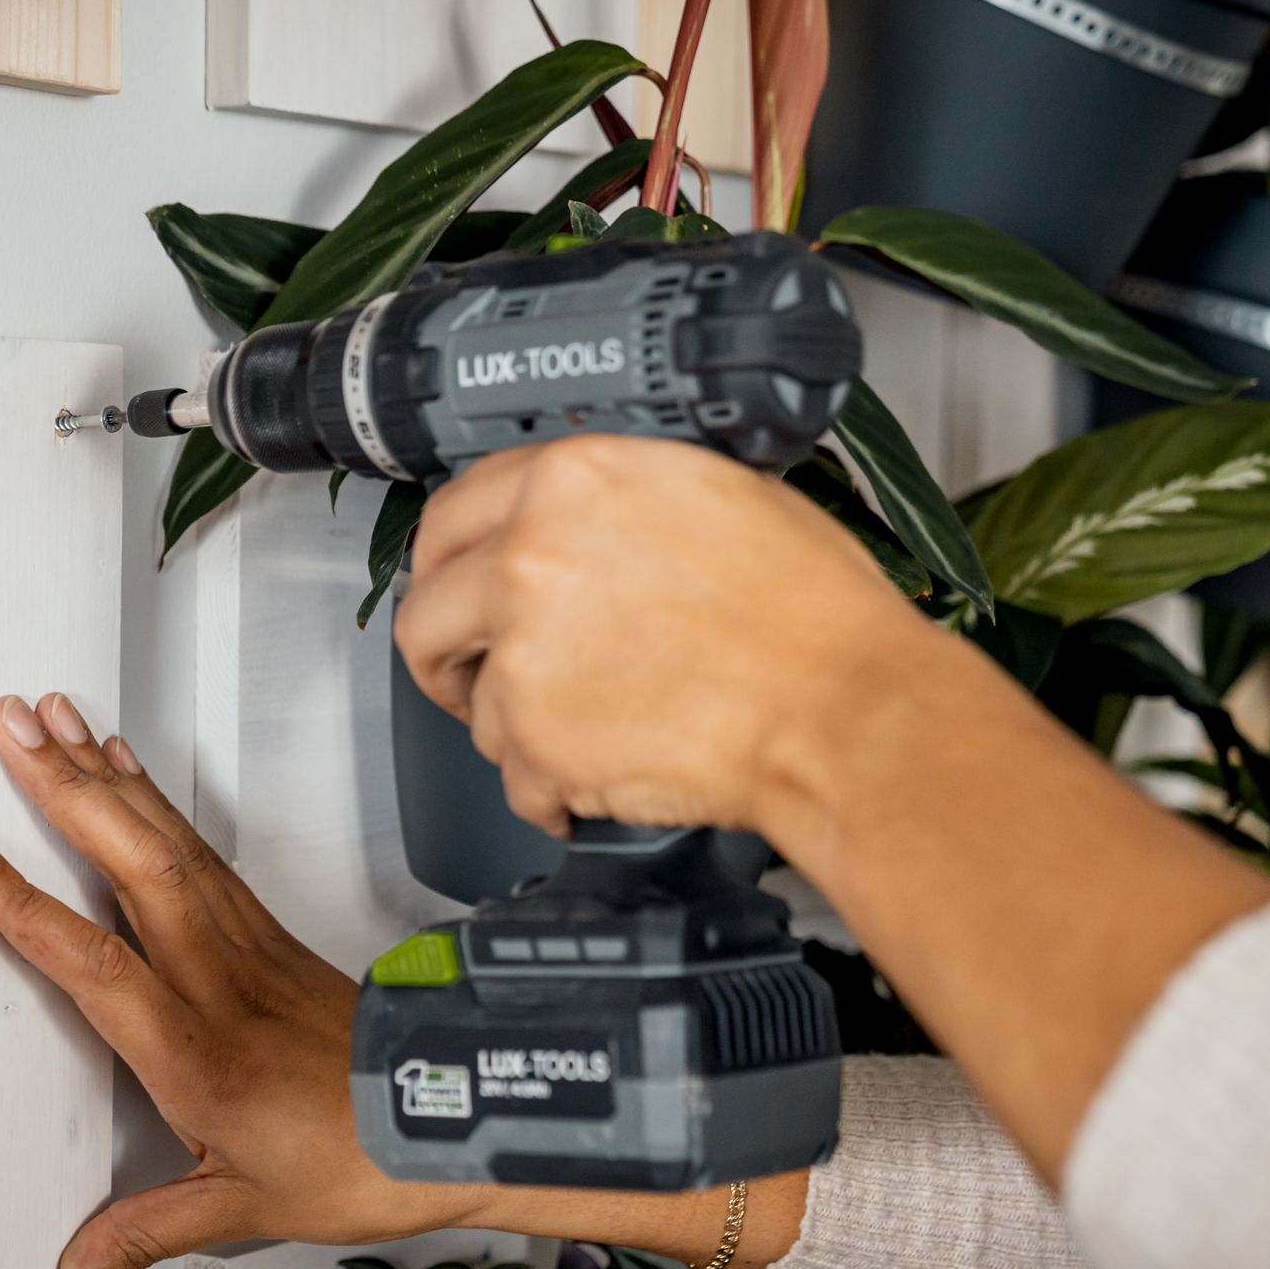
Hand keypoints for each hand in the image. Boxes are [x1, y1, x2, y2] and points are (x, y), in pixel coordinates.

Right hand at [0, 691, 804, 1268]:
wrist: (454, 1119)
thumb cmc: (356, 1161)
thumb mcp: (237, 1209)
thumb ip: (138, 1238)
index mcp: (193, 1047)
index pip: (93, 963)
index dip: (27, 905)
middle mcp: (215, 978)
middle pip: (133, 863)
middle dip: (65, 787)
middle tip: (7, 722)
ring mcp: (246, 944)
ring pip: (169, 843)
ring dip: (108, 776)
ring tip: (53, 716)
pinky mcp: (271, 933)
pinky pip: (205, 851)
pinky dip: (160, 803)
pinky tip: (130, 769)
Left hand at [394, 435, 1269, 1182]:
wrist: (843, 711)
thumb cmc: (814, 616)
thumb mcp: (722, 494)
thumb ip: (622, 497)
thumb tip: (585, 516)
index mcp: (574, 480)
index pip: (452, 509)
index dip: (450, 556)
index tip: (455, 582)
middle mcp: (531, 557)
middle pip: (426, 608)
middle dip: (447, 649)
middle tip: (475, 672)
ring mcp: (525, 653)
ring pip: (472, 701)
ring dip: (514, 724)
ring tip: (584, 731)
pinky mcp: (537, 740)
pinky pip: (513, 775)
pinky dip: (550, 788)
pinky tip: (600, 775)